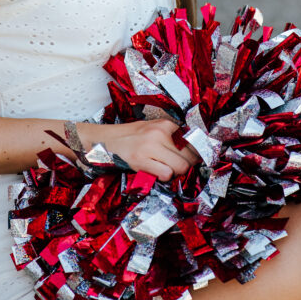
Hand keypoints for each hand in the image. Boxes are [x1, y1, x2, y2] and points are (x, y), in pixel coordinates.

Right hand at [77, 118, 199, 181]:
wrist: (105, 139)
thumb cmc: (131, 136)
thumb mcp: (153, 129)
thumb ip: (171, 137)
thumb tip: (193, 153)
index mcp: (165, 123)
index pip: (192, 140)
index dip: (195, 153)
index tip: (195, 160)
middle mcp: (160, 132)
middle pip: (189, 156)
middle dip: (188, 166)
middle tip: (180, 169)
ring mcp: (150, 146)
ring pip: (180, 166)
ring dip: (176, 173)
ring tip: (167, 170)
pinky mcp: (141, 160)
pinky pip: (165, 173)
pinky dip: (164, 176)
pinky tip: (156, 171)